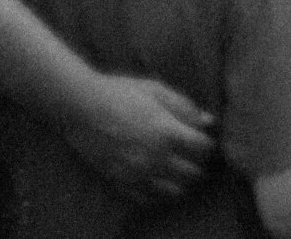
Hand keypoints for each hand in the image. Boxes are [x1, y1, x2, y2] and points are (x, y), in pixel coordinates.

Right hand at [67, 73, 215, 203]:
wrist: (82, 107)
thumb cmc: (121, 93)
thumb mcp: (158, 92)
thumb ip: (185, 107)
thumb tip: (208, 121)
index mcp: (168, 132)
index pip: (204, 149)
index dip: (208, 144)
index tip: (203, 140)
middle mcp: (156, 157)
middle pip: (193, 173)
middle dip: (198, 164)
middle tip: (192, 155)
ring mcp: (137, 172)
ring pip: (174, 191)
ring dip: (180, 181)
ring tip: (176, 169)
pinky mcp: (120, 181)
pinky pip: (147, 198)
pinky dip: (157, 191)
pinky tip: (156, 178)